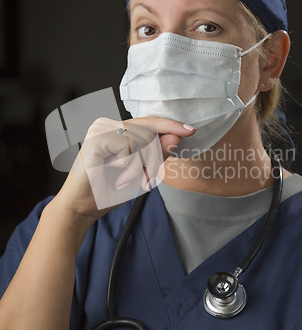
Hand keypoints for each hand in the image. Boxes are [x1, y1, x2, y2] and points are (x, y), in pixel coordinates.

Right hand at [54, 117, 195, 222]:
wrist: (83, 207)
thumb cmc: (109, 189)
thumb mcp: (141, 172)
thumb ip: (157, 154)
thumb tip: (175, 136)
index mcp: (119, 130)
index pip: (151, 122)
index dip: (171, 126)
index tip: (190, 130)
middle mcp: (109, 124)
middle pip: (151, 132)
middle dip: (153, 160)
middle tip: (141, 180)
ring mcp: (101, 128)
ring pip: (143, 140)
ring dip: (139, 167)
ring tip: (124, 180)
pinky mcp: (96, 138)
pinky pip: (128, 147)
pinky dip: (127, 166)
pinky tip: (113, 174)